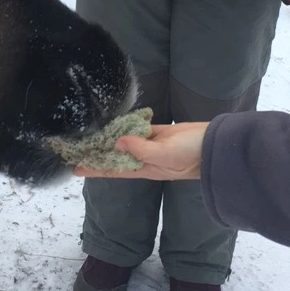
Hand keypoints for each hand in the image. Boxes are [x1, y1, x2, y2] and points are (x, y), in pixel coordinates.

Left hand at [74, 122, 208, 179]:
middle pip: (115, 155)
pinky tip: (115, 121)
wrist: (214, 146)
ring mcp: (151, 145)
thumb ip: (142, 149)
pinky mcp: (159, 132)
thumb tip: (117, 141)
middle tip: (76, 146)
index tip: (75, 167)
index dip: (95, 168)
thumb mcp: (166, 155)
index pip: (113, 169)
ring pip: (125, 141)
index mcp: (144, 168)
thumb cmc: (191, 155)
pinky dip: (128, 125)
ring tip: (90, 133)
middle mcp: (144, 158)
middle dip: (97, 152)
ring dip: (109, 137)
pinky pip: (139, 129)